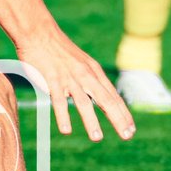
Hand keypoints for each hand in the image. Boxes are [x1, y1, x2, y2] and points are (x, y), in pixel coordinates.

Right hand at [16, 29, 135, 141]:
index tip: (131, 129)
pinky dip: (63, 116)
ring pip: (83, 103)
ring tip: (97, 137)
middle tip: (126, 136)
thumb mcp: (82, 62)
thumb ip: (90, 79)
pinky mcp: (52, 80)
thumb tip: (99, 96)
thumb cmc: (60, 50)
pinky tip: (66, 130)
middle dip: (117, 119)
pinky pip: (59, 101)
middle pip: (105, 100)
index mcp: (94, 72)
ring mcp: (69, 79)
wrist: (40, 33)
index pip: (113, 96)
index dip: (123, 113)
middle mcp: (85, 76)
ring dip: (91, 121)